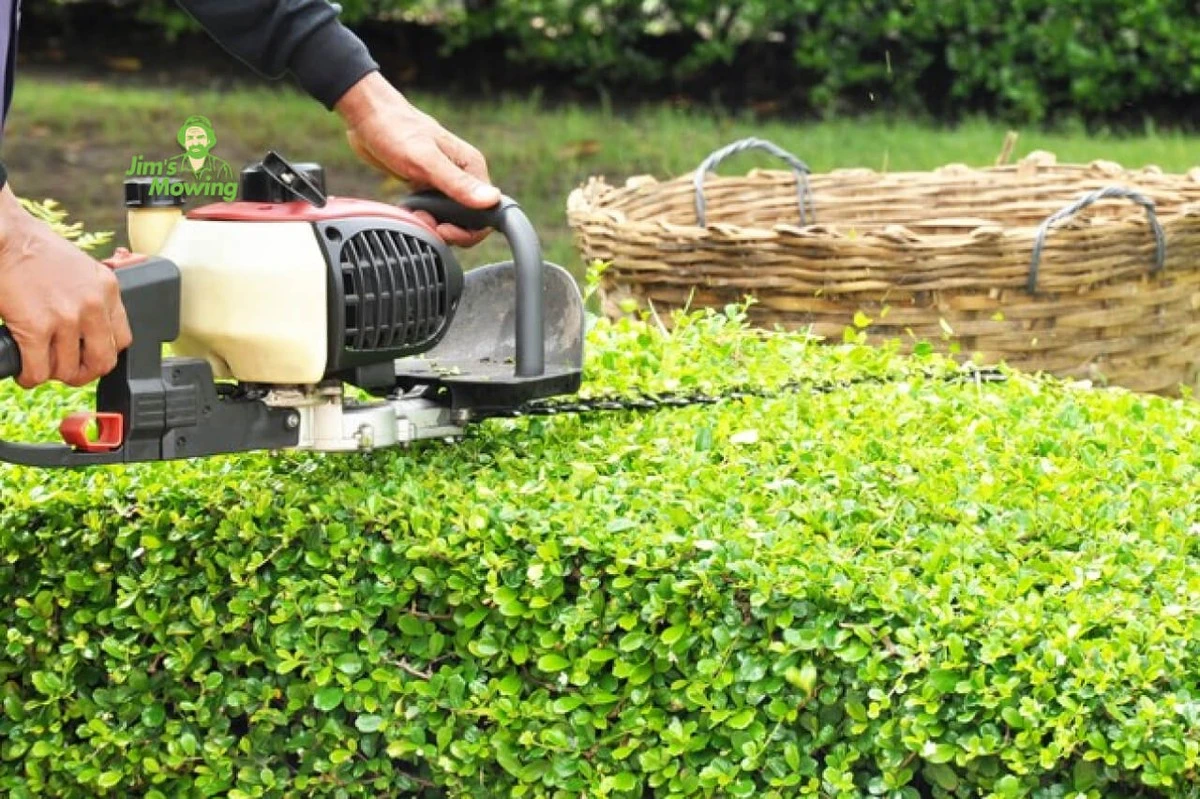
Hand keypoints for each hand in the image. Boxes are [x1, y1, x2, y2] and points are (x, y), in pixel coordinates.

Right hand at [0, 185, 132, 388]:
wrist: (5, 236)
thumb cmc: (35, 248)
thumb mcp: (81, 267)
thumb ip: (93, 294)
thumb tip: (93, 324)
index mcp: (107, 289)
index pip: (123, 339)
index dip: (104, 353)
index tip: (89, 355)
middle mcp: (92, 305)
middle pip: (103, 361)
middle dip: (84, 373)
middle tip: (67, 370)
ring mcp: (66, 318)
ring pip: (68, 370)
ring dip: (52, 373)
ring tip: (40, 365)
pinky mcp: (36, 327)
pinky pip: (38, 370)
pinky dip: (29, 376)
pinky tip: (24, 371)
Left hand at [335, 71, 500, 246]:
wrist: (367, 116)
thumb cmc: (395, 129)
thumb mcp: (426, 160)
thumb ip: (457, 183)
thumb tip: (491, 199)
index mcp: (471, 166)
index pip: (488, 212)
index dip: (469, 231)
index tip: (444, 229)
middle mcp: (463, 174)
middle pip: (469, 220)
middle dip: (448, 230)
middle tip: (424, 222)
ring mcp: (446, 181)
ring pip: (450, 219)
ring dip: (433, 225)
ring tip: (414, 214)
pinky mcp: (428, 185)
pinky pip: (434, 211)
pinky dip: (422, 217)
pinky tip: (409, 209)